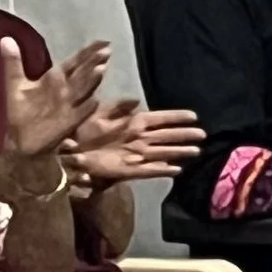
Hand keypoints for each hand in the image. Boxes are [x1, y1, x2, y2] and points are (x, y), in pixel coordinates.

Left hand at [1, 39, 108, 159]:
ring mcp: (69, 106)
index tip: (103, 41)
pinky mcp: (68, 122)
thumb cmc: (20, 112)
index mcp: (55, 79)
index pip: (75, 62)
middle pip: (83, 73)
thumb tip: (5, 38)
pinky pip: (80, 113)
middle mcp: (65, 90)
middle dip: (94, 61)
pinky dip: (88, 107)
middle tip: (107, 49)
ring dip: (92, 80)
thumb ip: (13, 62)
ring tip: (101, 68)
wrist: (20, 140)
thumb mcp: (15, 84)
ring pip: (83, 90)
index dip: (88, 52)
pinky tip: (96, 100)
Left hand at [68, 100, 204, 188]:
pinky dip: (162, 171)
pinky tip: (176, 170)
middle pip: (167, 137)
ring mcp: (135, 155)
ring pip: (162, 153)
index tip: (194, 116)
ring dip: (179, 152)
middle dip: (184, 135)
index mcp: (133, 123)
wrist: (67, 151)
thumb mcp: (99, 113)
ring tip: (196, 151)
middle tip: (203, 135)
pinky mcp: (128, 171)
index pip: (160, 119)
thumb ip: (118, 108)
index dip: (176, 117)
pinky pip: (149, 171)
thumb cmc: (82, 130)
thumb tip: (136, 101)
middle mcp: (138, 139)